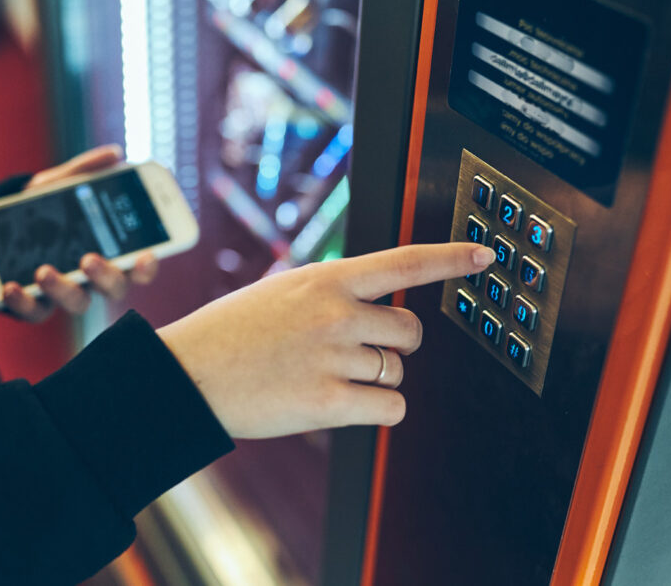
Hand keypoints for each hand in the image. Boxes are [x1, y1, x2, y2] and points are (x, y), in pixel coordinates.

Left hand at [1, 145, 159, 321]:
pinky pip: (34, 312)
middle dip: (106, 276)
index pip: (139, 264)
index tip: (146, 256)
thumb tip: (114, 154)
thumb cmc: (41, 210)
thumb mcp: (59, 185)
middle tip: (89, 259)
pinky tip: (10, 286)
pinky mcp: (34, 305)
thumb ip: (85, 171)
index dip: (147, 265)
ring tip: (43, 270)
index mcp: (110, 250)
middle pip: (114, 288)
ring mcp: (65, 293)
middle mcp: (93, 277)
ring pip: (78, 303)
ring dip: (63, 289)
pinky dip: (23, 302)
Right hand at [157, 242, 495, 438]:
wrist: (186, 374)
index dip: (450, 259)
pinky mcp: (327, 402)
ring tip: (327, 377)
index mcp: (325, 278)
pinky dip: (376, 411)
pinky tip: (340, 403)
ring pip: (396, 373)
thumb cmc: (229, 332)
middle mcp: (336, 313)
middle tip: (354, 352)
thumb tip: (368, 297)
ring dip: (375, 380)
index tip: (483, 258)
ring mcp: (333, 357)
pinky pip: (390, 408)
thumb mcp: (278, 290)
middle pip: (410, 332)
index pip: (404, 262)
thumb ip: (328, 290)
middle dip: (394, 346)